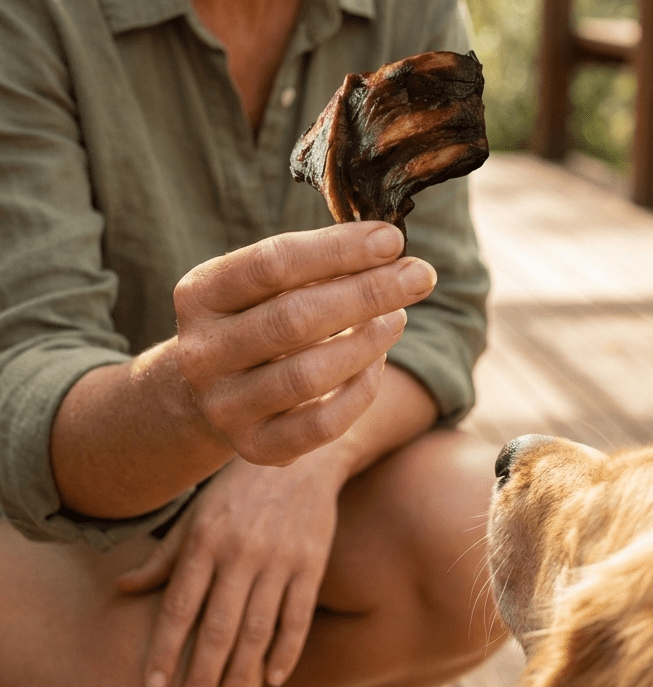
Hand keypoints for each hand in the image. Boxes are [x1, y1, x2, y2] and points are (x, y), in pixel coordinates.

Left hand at [119, 453, 342, 686]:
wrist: (302, 457)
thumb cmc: (237, 490)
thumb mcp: (195, 514)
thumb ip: (164, 556)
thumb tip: (122, 588)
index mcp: (206, 538)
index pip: (179, 605)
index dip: (163, 648)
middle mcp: (241, 551)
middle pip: (217, 625)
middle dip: (200, 675)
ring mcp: (279, 558)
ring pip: (257, 627)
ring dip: (240, 673)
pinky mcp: (312, 562)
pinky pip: (297, 615)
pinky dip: (286, 650)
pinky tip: (272, 678)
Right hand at [174, 220, 435, 467]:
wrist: (211, 391)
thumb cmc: (257, 317)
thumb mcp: (265, 284)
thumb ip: (315, 262)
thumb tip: (389, 249)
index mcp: (199, 295)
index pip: (272, 263)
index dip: (338, 249)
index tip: (391, 240)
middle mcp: (202, 352)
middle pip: (294, 319)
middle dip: (368, 293)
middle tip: (420, 276)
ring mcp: (224, 406)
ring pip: (309, 375)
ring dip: (367, 342)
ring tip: (399, 317)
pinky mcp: (254, 447)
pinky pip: (322, 424)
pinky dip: (361, 390)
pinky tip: (377, 361)